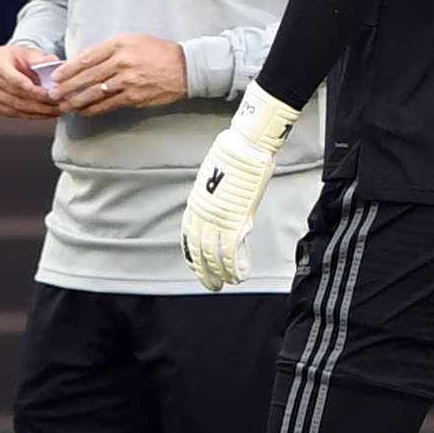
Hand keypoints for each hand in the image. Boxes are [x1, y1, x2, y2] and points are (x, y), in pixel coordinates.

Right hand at [0, 41, 63, 118]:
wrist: (14, 67)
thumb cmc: (22, 59)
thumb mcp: (31, 54)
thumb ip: (41, 59)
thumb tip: (52, 60)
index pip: (6, 72)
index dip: (20, 81)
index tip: (35, 88)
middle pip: (14, 92)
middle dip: (37, 98)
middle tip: (56, 99)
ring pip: (17, 105)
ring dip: (39, 109)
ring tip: (57, 108)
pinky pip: (17, 114)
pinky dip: (35, 115)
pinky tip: (49, 113)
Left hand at [51, 33, 186, 112]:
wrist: (183, 68)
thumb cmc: (156, 52)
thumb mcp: (131, 41)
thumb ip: (106, 49)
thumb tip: (82, 58)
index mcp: (119, 45)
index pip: (87, 58)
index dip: (69, 69)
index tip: (57, 76)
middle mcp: (122, 62)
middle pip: (87, 76)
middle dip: (67, 87)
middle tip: (53, 94)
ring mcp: (128, 80)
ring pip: (95, 92)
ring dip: (76, 100)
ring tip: (64, 105)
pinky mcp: (134, 96)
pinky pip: (108, 104)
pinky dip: (94, 109)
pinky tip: (84, 111)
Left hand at [180, 84, 298, 289]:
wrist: (244, 147)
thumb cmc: (232, 157)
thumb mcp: (212, 180)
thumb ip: (213, 200)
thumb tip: (219, 209)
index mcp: (196, 205)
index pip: (189, 238)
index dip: (192, 257)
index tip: (196, 268)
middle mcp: (204, 214)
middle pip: (200, 251)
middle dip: (204, 272)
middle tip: (211, 285)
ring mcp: (220, 218)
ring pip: (215, 255)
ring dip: (220, 273)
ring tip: (226, 284)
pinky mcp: (237, 219)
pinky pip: (233, 250)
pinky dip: (236, 266)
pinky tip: (240, 276)